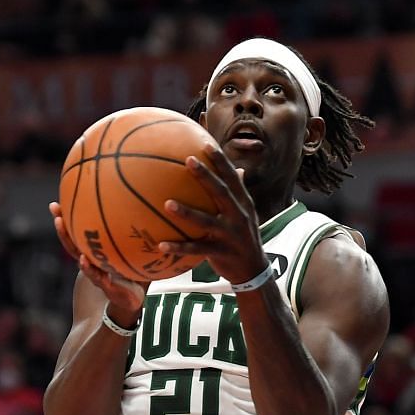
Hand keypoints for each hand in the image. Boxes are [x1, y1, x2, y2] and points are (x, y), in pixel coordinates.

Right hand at [50, 204, 144, 324]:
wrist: (134, 301)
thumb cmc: (132, 276)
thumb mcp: (134, 253)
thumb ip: (134, 237)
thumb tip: (142, 210)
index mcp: (95, 254)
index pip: (79, 235)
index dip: (68, 219)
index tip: (58, 202)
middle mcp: (91, 262)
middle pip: (72, 242)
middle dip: (63, 225)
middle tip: (55, 209)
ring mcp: (95, 274)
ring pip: (77, 256)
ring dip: (68, 240)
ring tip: (60, 224)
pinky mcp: (105, 286)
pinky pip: (95, 275)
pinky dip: (88, 267)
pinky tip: (82, 258)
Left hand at [158, 146, 266, 284]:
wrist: (253, 270)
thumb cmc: (244, 236)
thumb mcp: (246, 214)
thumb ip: (239, 193)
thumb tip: (239, 169)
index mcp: (243, 204)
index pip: (232, 178)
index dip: (221, 161)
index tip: (206, 144)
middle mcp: (238, 216)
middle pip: (221, 192)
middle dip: (206, 176)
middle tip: (188, 160)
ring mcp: (230, 235)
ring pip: (206, 221)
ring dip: (187, 212)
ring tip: (167, 203)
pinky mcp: (221, 253)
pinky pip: (197, 249)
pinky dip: (179, 248)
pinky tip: (161, 245)